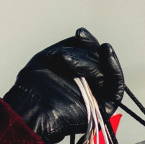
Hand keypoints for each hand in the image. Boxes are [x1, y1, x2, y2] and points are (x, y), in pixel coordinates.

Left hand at [2, 28, 123, 143]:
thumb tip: (82, 36)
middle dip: (84, 53)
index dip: (87, 43)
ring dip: (90, 61)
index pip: (90, 55)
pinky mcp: (105, 107)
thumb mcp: (47, 59)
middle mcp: (89, 85)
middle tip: (66, 54)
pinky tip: (106, 53)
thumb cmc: (33, 87)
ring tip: (67, 61)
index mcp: (76, 75)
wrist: (28, 111)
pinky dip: (114, 68)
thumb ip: (67, 47)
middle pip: (98, 62)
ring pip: (104, 71)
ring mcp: (98, 96)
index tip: (80, 33)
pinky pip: (116, 87)